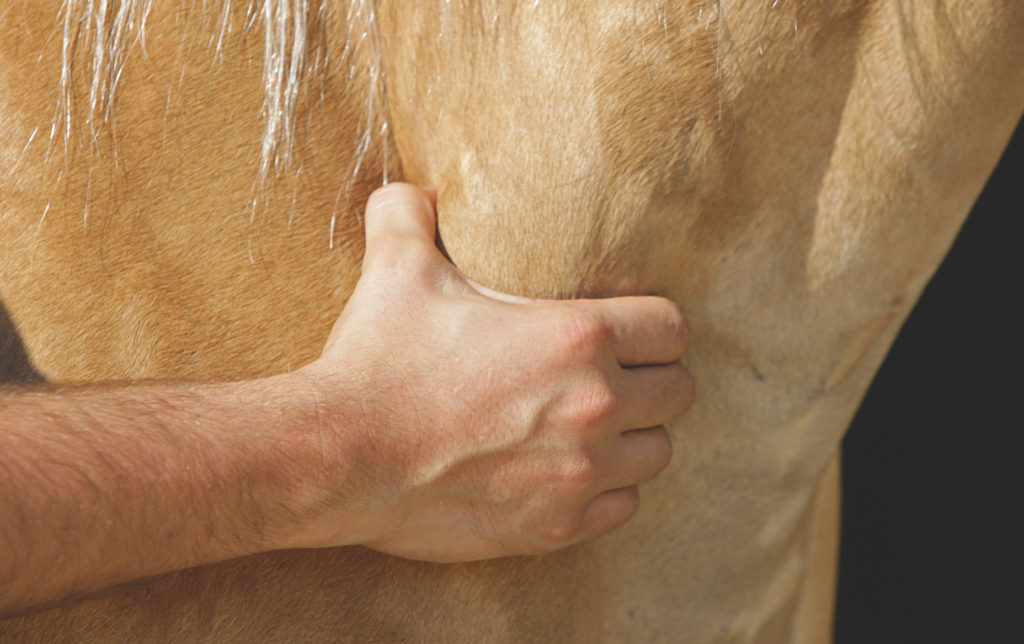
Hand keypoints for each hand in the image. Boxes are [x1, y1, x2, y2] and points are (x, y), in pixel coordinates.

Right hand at [294, 183, 692, 561]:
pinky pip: (624, 507)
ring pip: (657, 453)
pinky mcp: (557, 526)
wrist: (341, 457)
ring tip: (600, 426)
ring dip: (636, 437)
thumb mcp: (396, 270)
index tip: (633, 331)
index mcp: (577, 337)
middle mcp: (595, 406)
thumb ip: (409, 215)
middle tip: (618, 376)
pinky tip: (575, 470)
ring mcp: (580, 473)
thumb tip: (411, 192)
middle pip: (678, 392)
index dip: (656, 326)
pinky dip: (609, 489)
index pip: (672, 329)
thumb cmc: (377, 362)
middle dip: (654, 380)